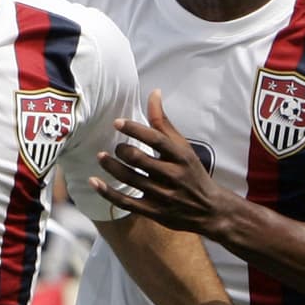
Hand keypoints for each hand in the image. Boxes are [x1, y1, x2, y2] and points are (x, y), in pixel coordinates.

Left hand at [87, 89, 235, 239]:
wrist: (210, 210)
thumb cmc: (192, 173)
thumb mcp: (183, 147)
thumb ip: (163, 123)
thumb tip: (153, 93)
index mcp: (181, 157)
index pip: (156, 140)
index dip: (135, 129)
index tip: (117, 122)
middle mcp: (172, 176)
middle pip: (139, 159)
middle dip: (122, 150)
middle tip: (116, 147)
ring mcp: (162, 196)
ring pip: (129, 179)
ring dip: (111, 167)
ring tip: (101, 157)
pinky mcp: (153, 211)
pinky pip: (125, 202)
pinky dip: (107, 192)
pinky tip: (94, 181)